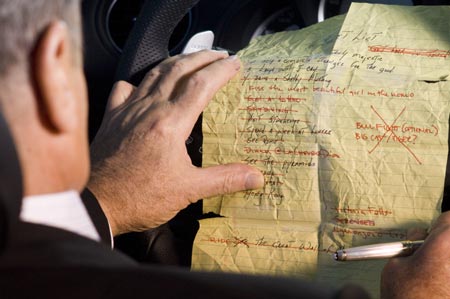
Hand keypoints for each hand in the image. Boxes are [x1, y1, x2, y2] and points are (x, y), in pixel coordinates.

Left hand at [87, 50, 263, 235]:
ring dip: (177, 62)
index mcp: (170, 124)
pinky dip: (140, 81)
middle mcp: (149, 110)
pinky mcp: (113, 118)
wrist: (94, 204)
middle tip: (220, 54)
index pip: (202, 85)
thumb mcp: (188, 190)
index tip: (235, 64)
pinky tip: (146, 85)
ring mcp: (128, 111)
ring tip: (192, 59)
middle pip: (179, 70)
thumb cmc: (138, 198)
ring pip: (154, 73)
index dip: (221, 70)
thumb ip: (224, 179)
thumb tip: (255, 177)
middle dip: (203, 56)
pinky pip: (126, 88)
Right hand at [381, 212, 449, 298]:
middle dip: (444, 245)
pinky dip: (448, 278)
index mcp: (444, 243)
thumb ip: (409, 246)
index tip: (432, 236)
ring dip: (447, 262)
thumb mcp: (395, 266)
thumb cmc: (408, 298)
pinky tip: (441, 287)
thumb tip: (418, 239)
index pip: (448, 218)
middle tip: (431, 258)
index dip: (438, 226)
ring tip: (436, 277)